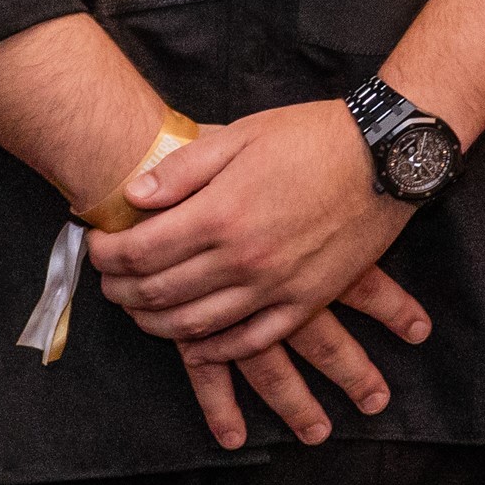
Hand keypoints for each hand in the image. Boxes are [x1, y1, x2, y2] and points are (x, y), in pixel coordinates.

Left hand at [91, 101, 420, 447]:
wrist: (388, 155)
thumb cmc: (313, 137)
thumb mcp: (241, 136)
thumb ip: (182, 170)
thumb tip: (133, 198)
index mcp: (221, 214)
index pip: (139, 252)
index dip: (106, 254)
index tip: (97, 245)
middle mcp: (243, 259)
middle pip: (158, 293)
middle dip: (121, 290)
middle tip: (110, 279)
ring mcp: (275, 286)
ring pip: (195, 325)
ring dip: (156, 322)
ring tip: (142, 309)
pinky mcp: (306, 300)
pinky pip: (249, 341)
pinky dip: (214, 348)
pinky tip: (196, 342)